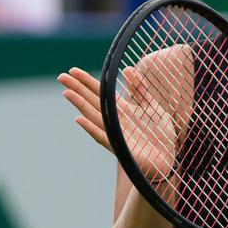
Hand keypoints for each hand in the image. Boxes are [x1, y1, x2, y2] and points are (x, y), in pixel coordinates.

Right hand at [59, 67, 176, 181]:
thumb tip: (126, 68)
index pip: (100, 92)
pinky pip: (102, 136)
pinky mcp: (120, 147)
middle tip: (61, 77)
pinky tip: (79, 120)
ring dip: (80, 105)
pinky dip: (91, 128)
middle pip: (92, 101)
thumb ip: (139, 88)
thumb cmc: (159, 134)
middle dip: (77, 89)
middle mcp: (114, 120)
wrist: (166, 158)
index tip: (73, 70)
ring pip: (94, 116)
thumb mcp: (151, 106)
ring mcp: (115, 133)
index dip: (87, 81)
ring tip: (67, 92)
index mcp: (121, 110)